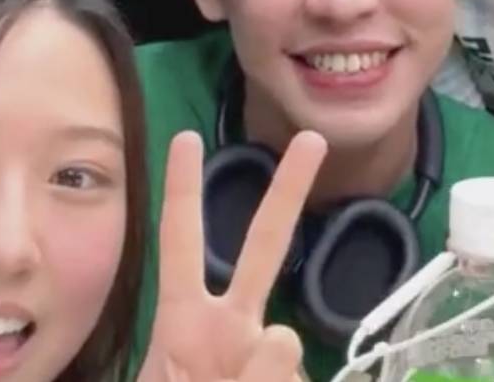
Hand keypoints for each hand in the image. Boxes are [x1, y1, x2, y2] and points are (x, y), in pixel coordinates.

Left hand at [136, 130, 326, 381]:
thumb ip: (235, 368)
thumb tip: (284, 335)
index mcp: (184, 321)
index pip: (181, 244)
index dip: (182, 191)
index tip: (186, 137)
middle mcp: (230, 327)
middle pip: (263, 246)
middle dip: (287, 192)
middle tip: (312, 138)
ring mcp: (264, 357)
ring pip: (285, 347)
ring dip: (265, 380)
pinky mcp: (298, 379)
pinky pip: (300, 381)